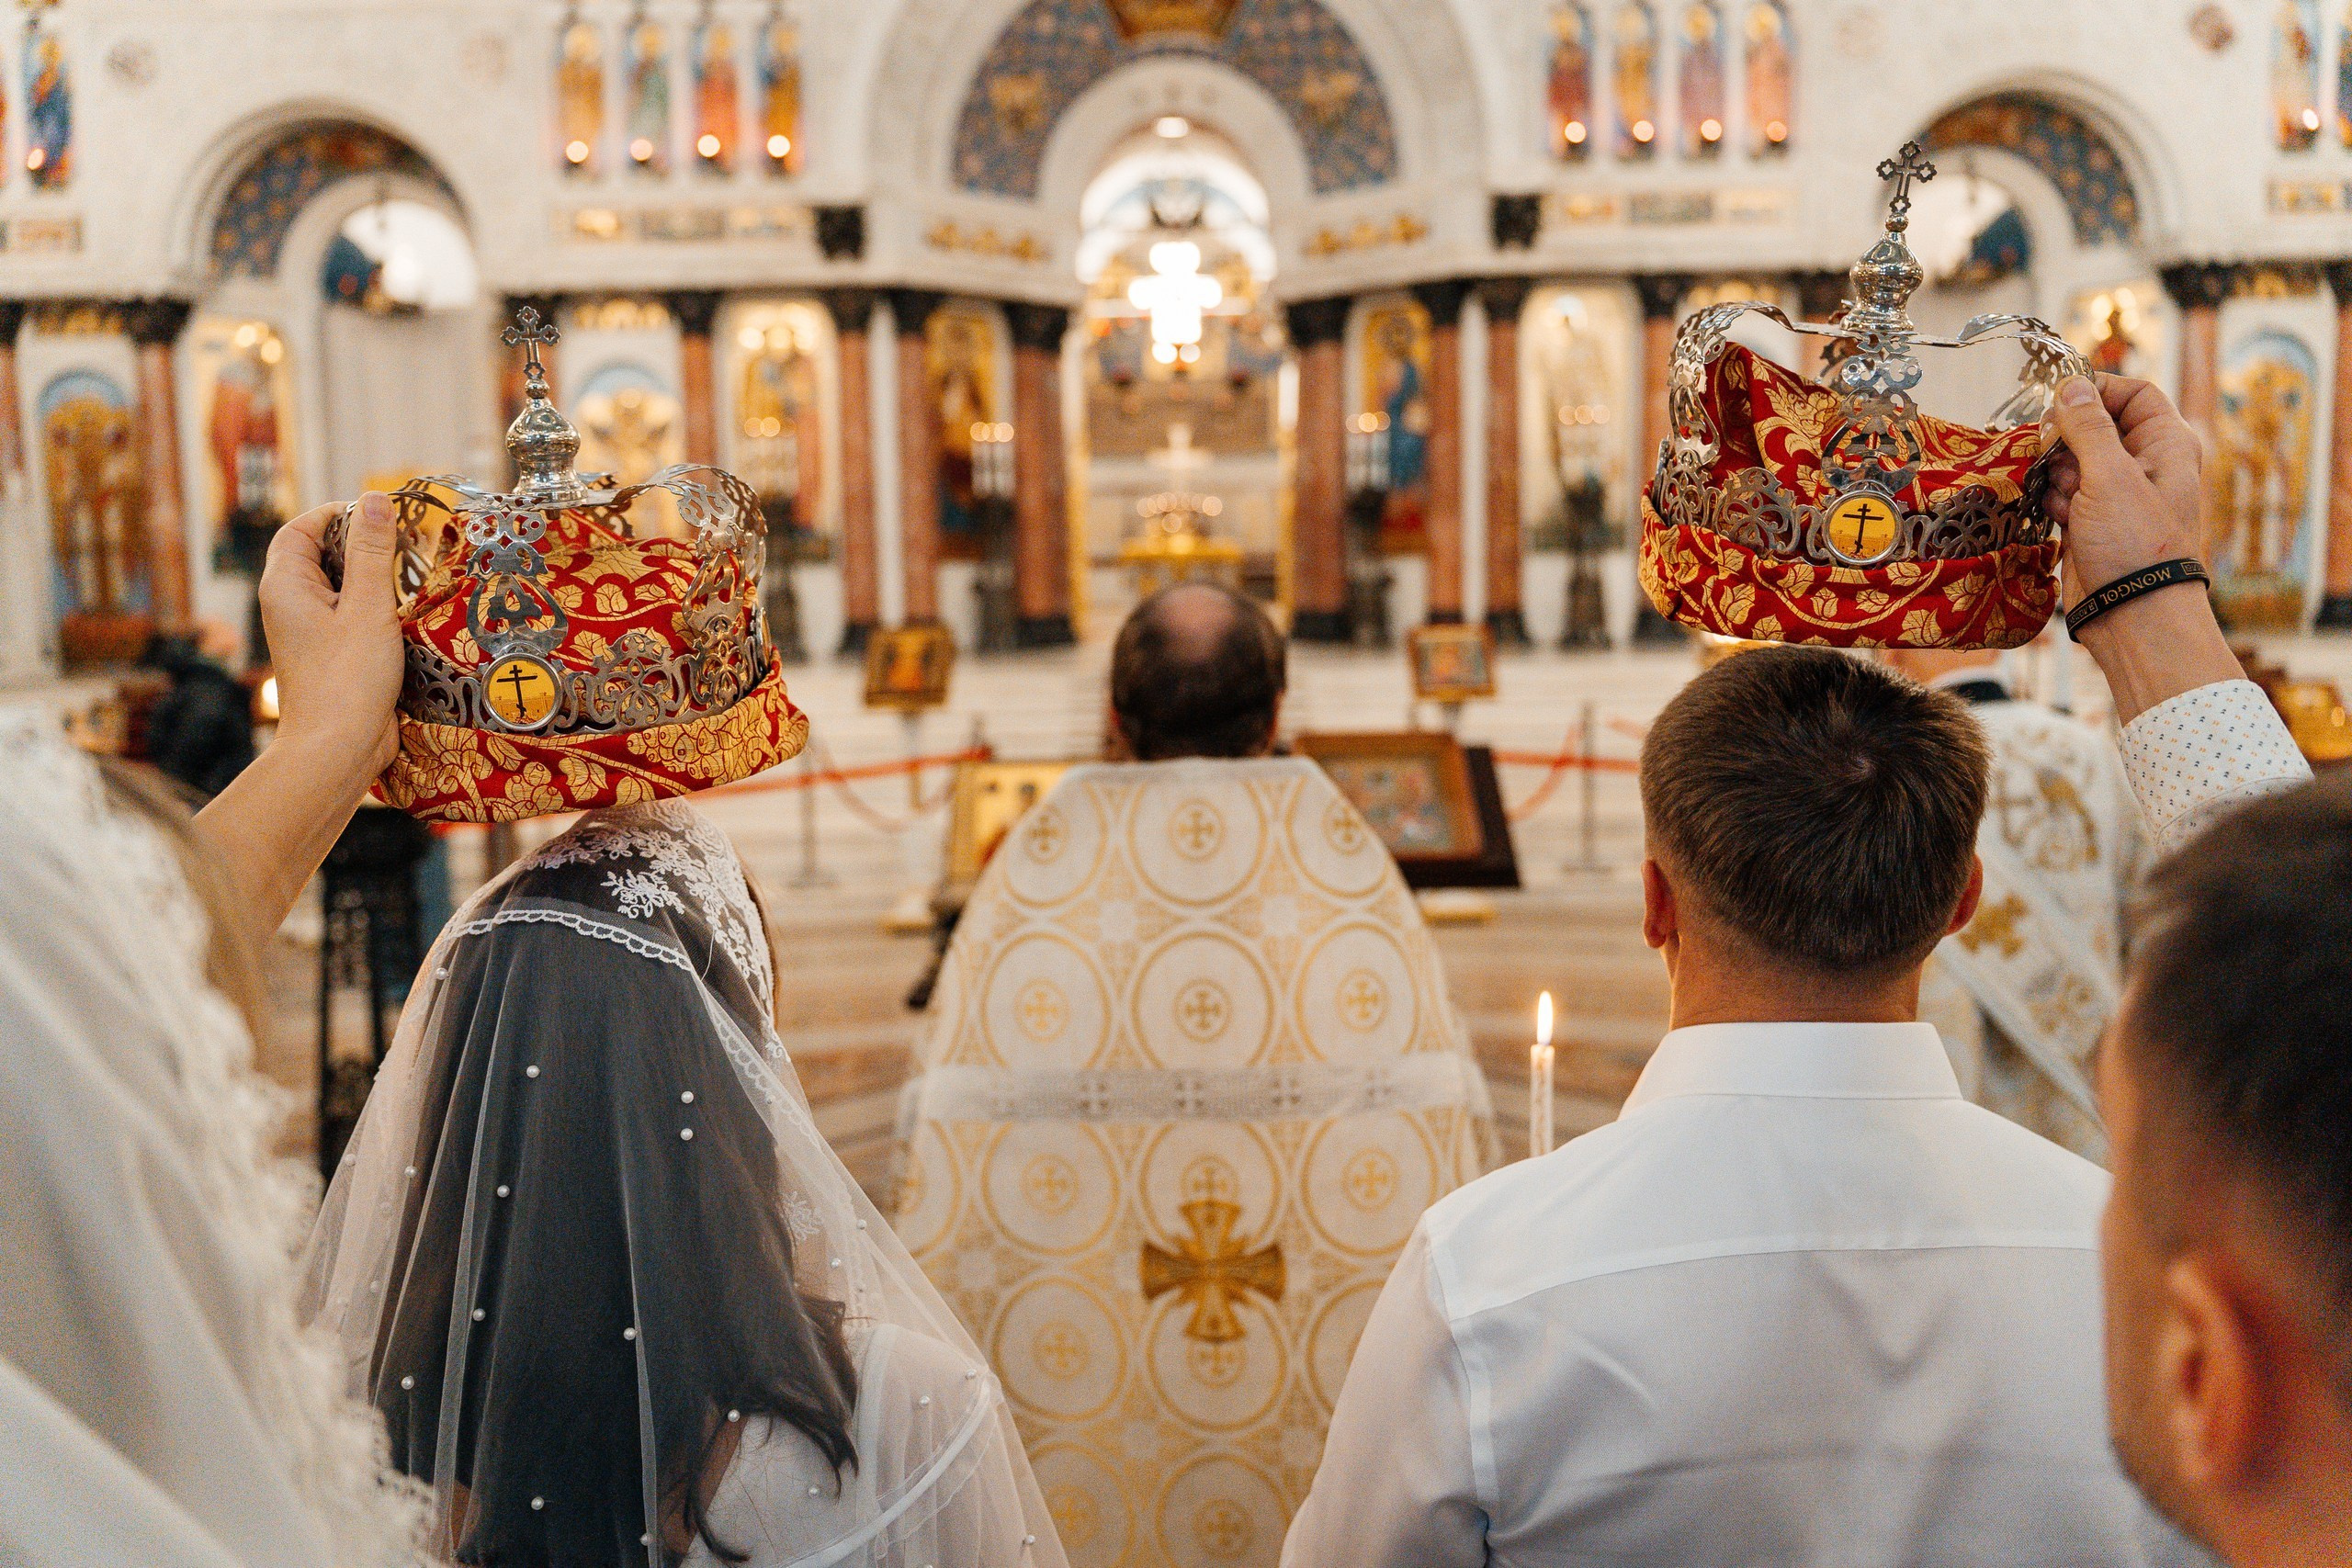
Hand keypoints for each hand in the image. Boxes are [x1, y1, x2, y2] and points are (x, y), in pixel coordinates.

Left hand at [261, 493, 402, 780]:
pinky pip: (351, 618)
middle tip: (406, 545)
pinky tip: (407, 617)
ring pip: (340, 589)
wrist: (338, 750)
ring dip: (375, 580)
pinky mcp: (331, 656)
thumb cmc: (348, 679)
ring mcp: (309, 633)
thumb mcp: (368, 607)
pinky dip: (377, 610)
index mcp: (286, 586)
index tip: (380, 514)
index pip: (302, 530)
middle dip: (363, 545)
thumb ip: (372, 552)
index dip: (337, 514)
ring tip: (412, 580)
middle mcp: (290, 606)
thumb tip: (375, 500)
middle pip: (322, 556)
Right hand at [2042, 374, 2205, 607]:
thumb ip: (2088, 428)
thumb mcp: (2111, 476)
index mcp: (2165, 444)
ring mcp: (2115, 494)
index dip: (2097, 390)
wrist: (2131, 614)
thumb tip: (2070, 387)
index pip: (2133, 393)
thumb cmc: (2135, 544)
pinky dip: (2051, 496)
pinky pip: (2062, 492)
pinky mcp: (2090, 520)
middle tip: (2045, 446)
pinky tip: (2054, 512)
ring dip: (2054, 468)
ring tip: (2058, 490)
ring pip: (2072, 459)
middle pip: (2095, 424)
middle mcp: (2142, 464)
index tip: (2059, 398)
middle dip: (2065, 434)